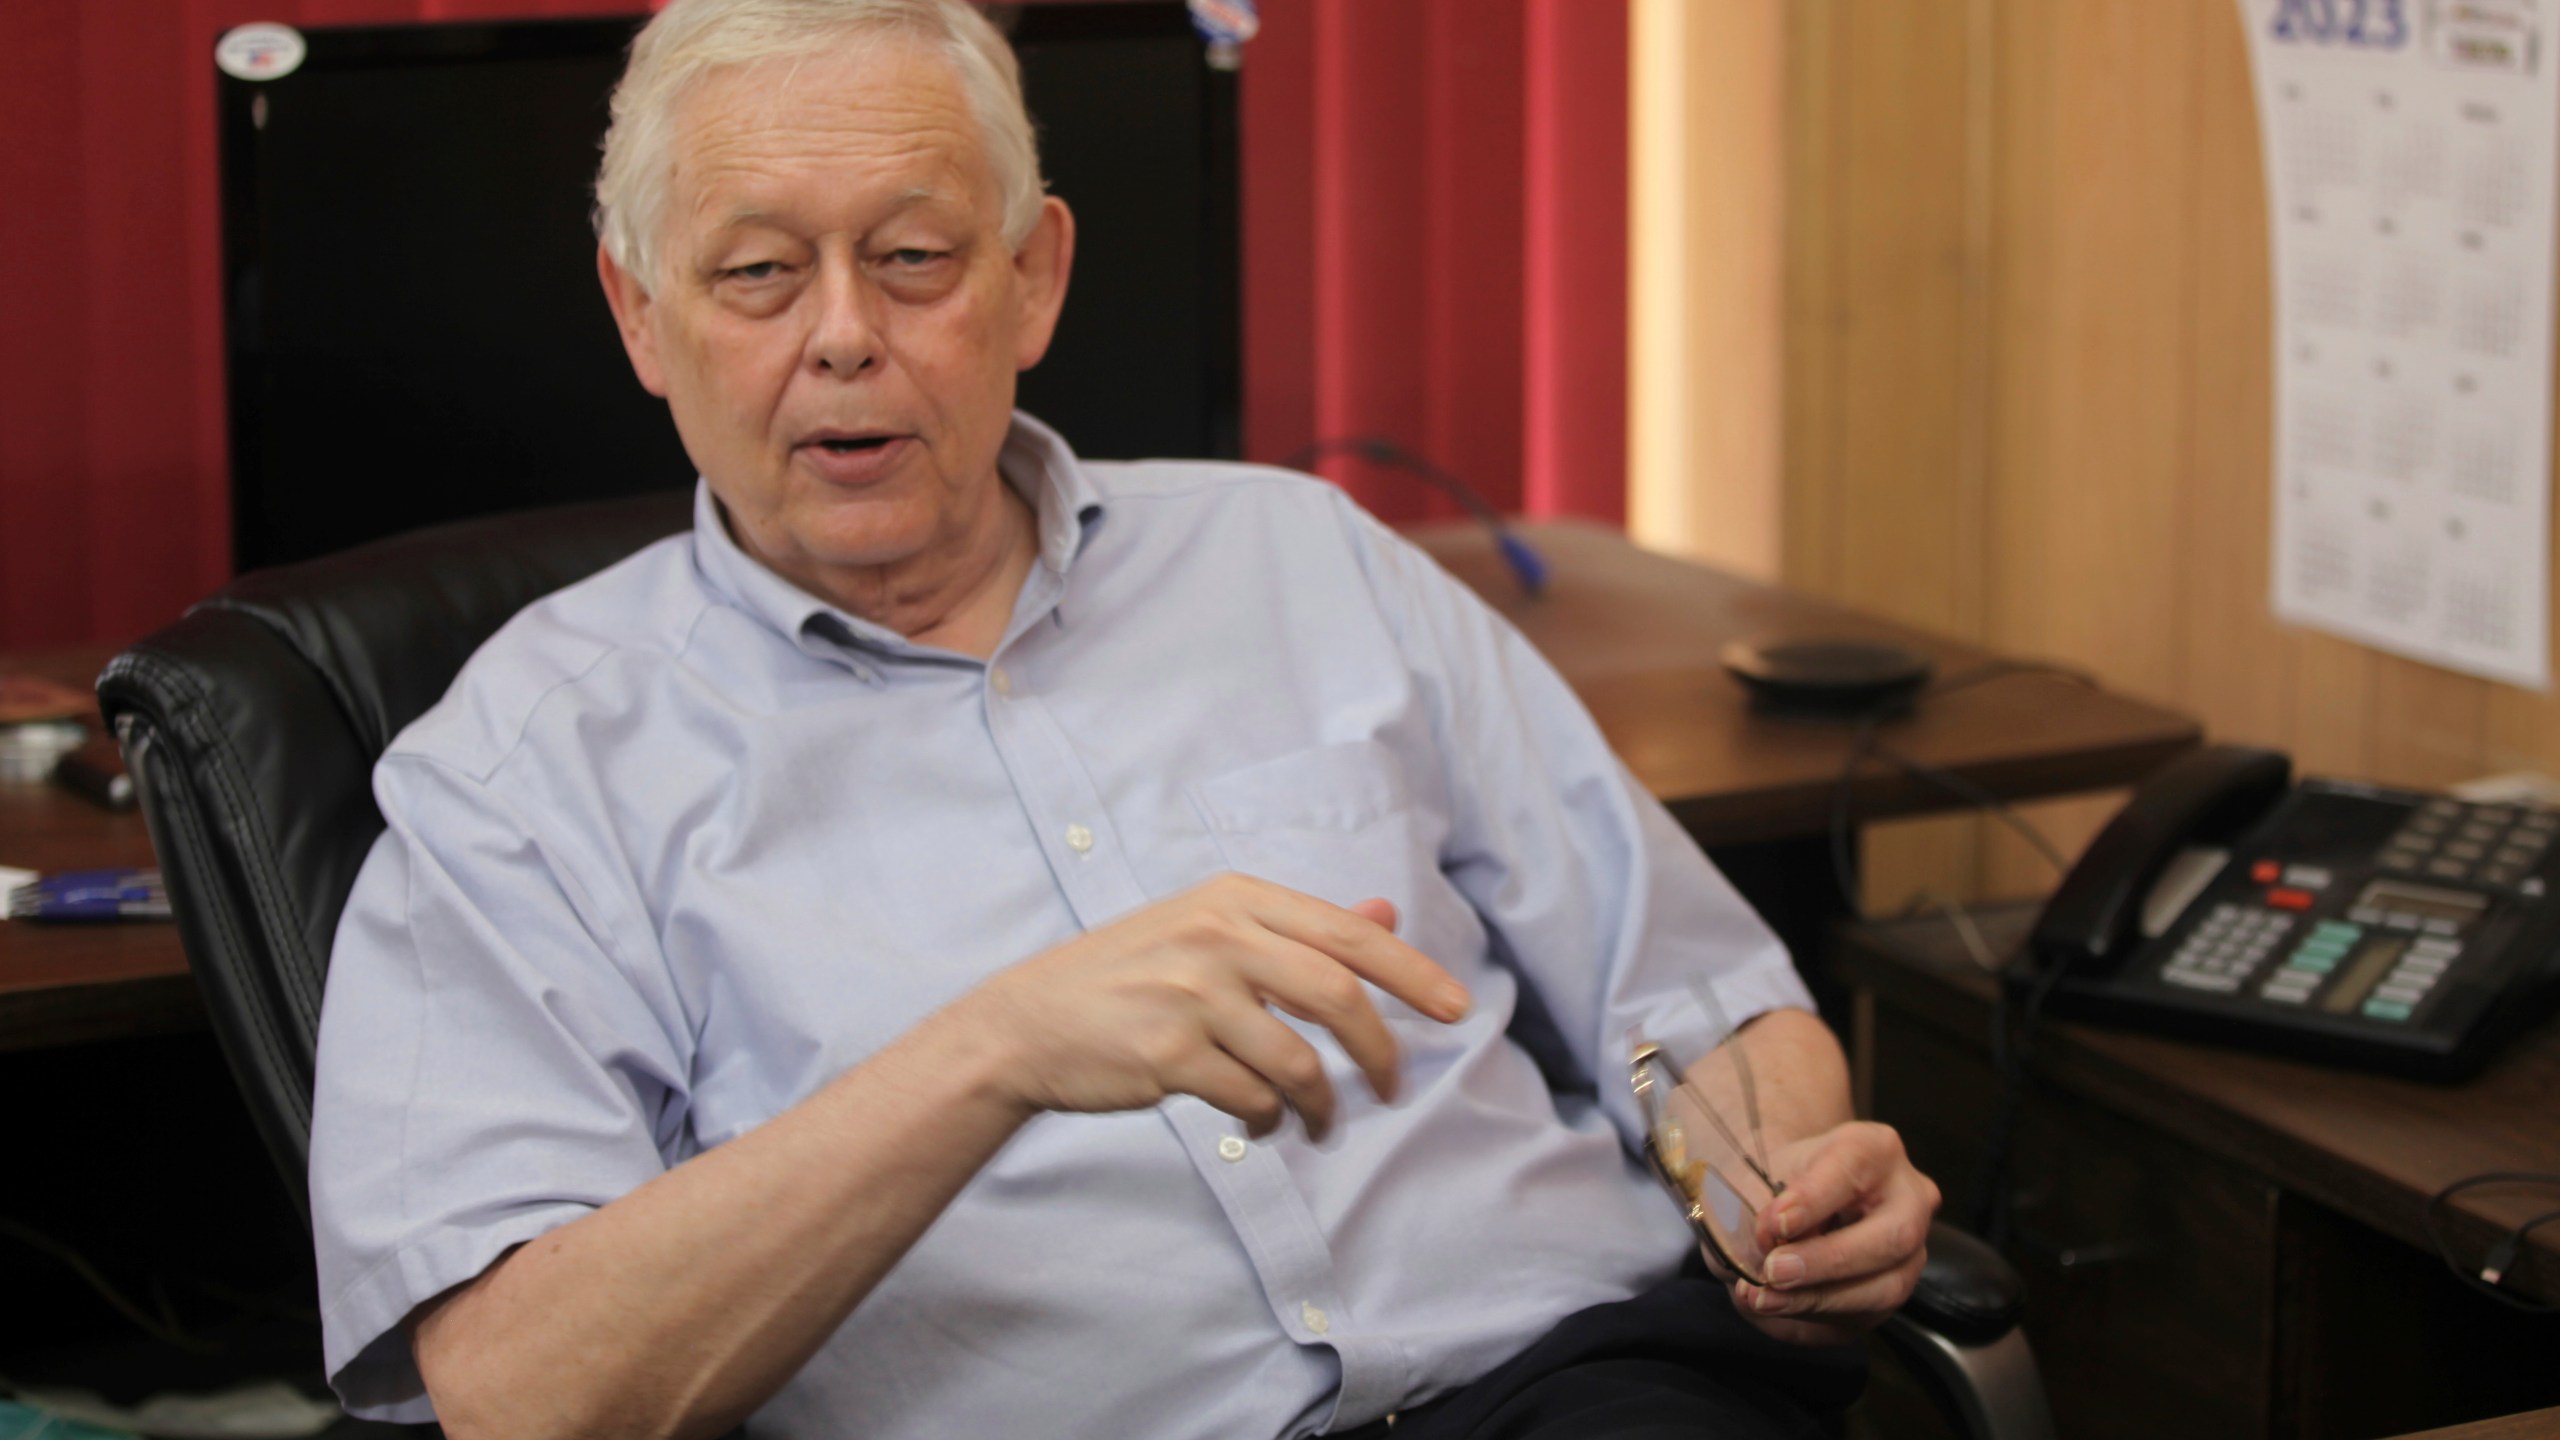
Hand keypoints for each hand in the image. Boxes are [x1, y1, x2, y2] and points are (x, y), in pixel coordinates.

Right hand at [968, 873, 1471, 1140]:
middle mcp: (1218, 936)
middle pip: (1339, 995)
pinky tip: (1259, 1123)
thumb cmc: (1127, 977)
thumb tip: (1384, 912)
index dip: (1414, 972)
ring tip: (1316, 1125)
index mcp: (1235, 897)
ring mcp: (1192, 995)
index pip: (1348, 933)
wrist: (1026, 1024)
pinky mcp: (1169, 1054)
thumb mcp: (1208, 928)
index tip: (1458, 1008)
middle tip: (1391, 1089)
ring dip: (1322, 1106)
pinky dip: (1270, 1121)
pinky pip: (1253, 1100)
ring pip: (1299, 1061)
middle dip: (1381, 1051)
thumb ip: (1296, 927)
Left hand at [1728, 1121, 1938, 1344]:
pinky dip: (1812, 1316)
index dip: (1814, 1199)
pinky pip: (1862, 1316)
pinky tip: (1775, 1309)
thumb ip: (1753, 1213)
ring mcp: (1909, 1251)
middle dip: (1827, 1261)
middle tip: (1773, 1272)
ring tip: (1763, 1298)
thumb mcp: (1754, 1180)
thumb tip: (1755, 1264)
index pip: (1853, 1168)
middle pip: (1892, 1236)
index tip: (1775, 1224)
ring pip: (1884, 1287)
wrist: (1785, 1201)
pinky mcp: (1891, 1291)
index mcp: (1874, 1150)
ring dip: (1818, 1299)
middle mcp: (1907, 1199)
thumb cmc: (1774, 1182)